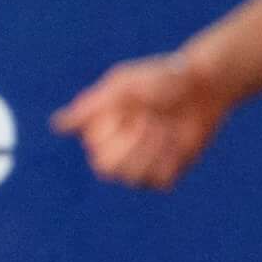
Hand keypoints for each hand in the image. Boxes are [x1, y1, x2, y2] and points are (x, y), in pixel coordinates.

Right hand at [51, 52, 231, 190]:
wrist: (204, 86)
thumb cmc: (161, 79)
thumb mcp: (123, 85)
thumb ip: (90, 106)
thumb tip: (57, 124)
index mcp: (100, 127)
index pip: (96, 151)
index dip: (115, 133)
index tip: (132, 109)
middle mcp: (116, 147)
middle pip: (108, 169)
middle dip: (134, 145)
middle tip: (153, 121)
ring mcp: (140, 161)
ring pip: (132, 179)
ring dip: (153, 151)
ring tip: (167, 130)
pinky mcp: (165, 170)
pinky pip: (159, 182)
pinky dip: (169, 161)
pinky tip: (177, 141)